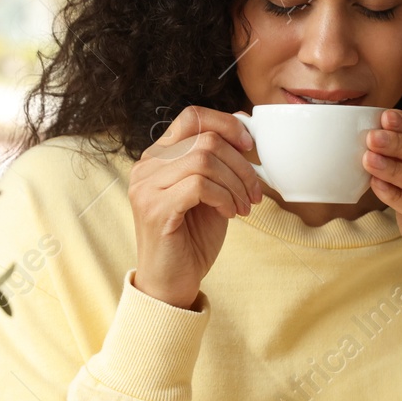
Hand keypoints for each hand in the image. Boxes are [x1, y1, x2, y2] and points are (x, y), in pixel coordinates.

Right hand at [129, 106, 262, 307]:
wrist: (171, 283)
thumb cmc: (192, 239)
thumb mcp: (212, 193)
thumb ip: (220, 163)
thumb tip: (245, 128)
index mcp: (158, 156)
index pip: (192, 117)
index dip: (226, 124)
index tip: (250, 146)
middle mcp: (147, 166)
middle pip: (205, 139)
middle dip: (241, 165)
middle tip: (255, 193)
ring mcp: (146, 186)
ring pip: (204, 160)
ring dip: (236, 184)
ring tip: (244, 207)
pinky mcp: (155, 208)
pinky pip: (199, 185)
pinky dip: (224, 197)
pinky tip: (230, 214)